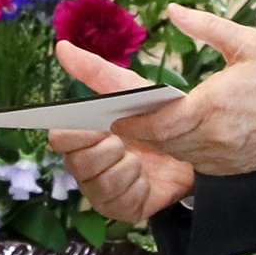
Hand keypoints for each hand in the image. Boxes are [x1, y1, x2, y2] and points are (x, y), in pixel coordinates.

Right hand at [46, 50, 193, 222]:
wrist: (196, 149)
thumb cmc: (157, 117)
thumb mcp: (131, 90)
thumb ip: (97, 72)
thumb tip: (62, 47)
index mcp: (83, 134)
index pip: (59, 138)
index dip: (72, 134)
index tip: (97, 126)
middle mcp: (87, 163)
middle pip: (74, 162)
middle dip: (99, 150)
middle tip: (121, 140)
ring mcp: (102, 188)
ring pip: (94, 183)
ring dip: (119, 167)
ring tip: (138, 158)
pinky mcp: (122, 208)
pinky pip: (114, 202)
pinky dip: (131, 187)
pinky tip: (144, 177)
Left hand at [56, 4, 255, 174]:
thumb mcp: (247, 41)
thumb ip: (205, 26)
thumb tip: (173, 10)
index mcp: (212, 106)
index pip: (157, 122)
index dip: (131, 120)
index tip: (112, 113)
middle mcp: (215, 138)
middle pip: (162, 141)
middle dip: (139, 131)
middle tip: (119, 118)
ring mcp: (227, 156)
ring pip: (178, 154)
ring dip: (160, 141)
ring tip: (144, 124)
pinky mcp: (238, 167)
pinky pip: (199, 163)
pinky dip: (184, 150)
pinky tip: (180, 136)